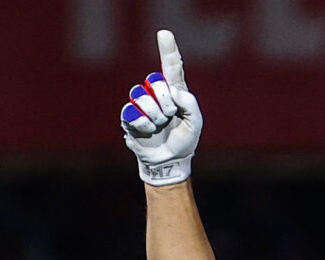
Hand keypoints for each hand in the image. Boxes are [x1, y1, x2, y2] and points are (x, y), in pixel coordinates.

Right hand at [120, 30, 202, 185]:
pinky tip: (149, 130)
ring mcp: (142, 104)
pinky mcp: (129, 117)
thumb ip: (189, 103)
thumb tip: (173, 90)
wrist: (169, 161)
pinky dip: (143, 123)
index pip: (171, 66)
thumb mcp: (195, 123)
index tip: (164, 33)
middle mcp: (156, 94)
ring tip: (159, 125)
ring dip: (154, 113)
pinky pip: (131, 112)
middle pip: (155, 81)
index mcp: (174, 90)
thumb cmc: (183, 140)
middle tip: (170, 115)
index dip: (167, 49)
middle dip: (164, 100)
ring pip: (140, 95)